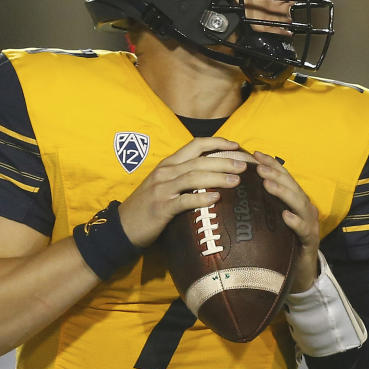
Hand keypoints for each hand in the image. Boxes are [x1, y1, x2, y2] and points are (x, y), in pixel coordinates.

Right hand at [119, 137, 248, 247]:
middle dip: (224, 161)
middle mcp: (165, 172)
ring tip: (236, 181)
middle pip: (199, 160)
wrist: (123, 226)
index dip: (217, 143)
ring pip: (193, 177)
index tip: (236, 146)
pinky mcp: (161, 207)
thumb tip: (213, 174)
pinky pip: (184, 201)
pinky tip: (216, 199)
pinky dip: (200, 198)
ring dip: (217, 177)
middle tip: (245, 165)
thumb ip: (184, 176)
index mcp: (168, 164)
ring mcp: (162, 189)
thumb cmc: (148, 205)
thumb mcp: (164, 184)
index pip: (195, 145)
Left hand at [252, 151, 320, 291]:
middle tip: (259, 166)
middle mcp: (302, 209)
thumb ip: (258, 208)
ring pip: (298, 204)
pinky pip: (304, 230)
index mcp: (293, 202)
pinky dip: (296, 222)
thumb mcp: (269, 223)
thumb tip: (232, 193)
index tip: (255, 154)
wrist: (299, 274)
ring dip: (283, 193)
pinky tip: (286, 216)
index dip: (271, 165)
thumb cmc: (280, 245)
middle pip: (291, 186)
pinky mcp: (310, 241)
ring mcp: (308, 224)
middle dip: (275, 174)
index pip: (283, 178)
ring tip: (268, 184)